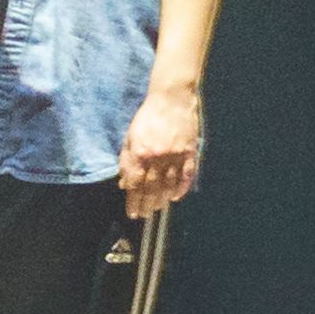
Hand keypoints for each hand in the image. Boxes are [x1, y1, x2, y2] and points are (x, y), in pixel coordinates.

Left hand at [119, 85, 207, 218]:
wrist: (171, 98)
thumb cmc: (147, 116)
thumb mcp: (130, 137)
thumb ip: (126, 161)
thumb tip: (125, 183)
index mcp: (140, 153)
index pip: (135, 184)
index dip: (133, 201)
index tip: (132, 212)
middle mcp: (158, 157)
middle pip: (151, 188)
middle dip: (146, 204)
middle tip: (144, 215)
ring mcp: (175, 155)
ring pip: (169, 184)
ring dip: (162, 199)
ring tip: (157, 208)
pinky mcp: (190, 151)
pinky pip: (187, 174)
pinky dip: (182, 188)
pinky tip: (176, 197)